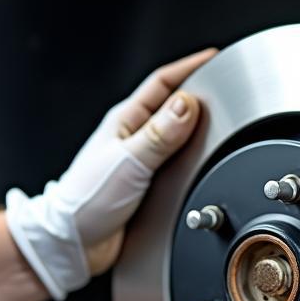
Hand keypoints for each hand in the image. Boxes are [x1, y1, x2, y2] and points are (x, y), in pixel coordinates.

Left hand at [5, 48, 216, 300]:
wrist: (74, 242)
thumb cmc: (86, 201)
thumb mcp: (129, 162)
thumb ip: (160, 135)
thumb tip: (187, 104)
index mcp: (125, 121)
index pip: (163, 83)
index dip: (189, 68)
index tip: (213, 58)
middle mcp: (132, 136)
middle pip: (172, 105)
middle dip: (199, 93)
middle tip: (225, 88)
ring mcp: (139, 159)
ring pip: (176, 133)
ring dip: (197, 126)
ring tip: (220, 118)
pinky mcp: (146, 182)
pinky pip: (175, 160)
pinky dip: (191, 155)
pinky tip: (201, 160)